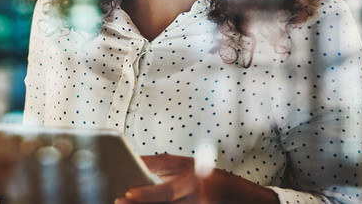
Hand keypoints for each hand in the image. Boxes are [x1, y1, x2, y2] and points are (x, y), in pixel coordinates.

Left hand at [116, 154, 277, 203]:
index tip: (126, 193)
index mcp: (194, 183)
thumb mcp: (188, 164)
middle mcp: (196, 201)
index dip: (145, 194)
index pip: (166, 191)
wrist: (241, 197)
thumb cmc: (211, 177)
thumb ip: (161, 165)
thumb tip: (136, 162)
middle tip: (119, 201)